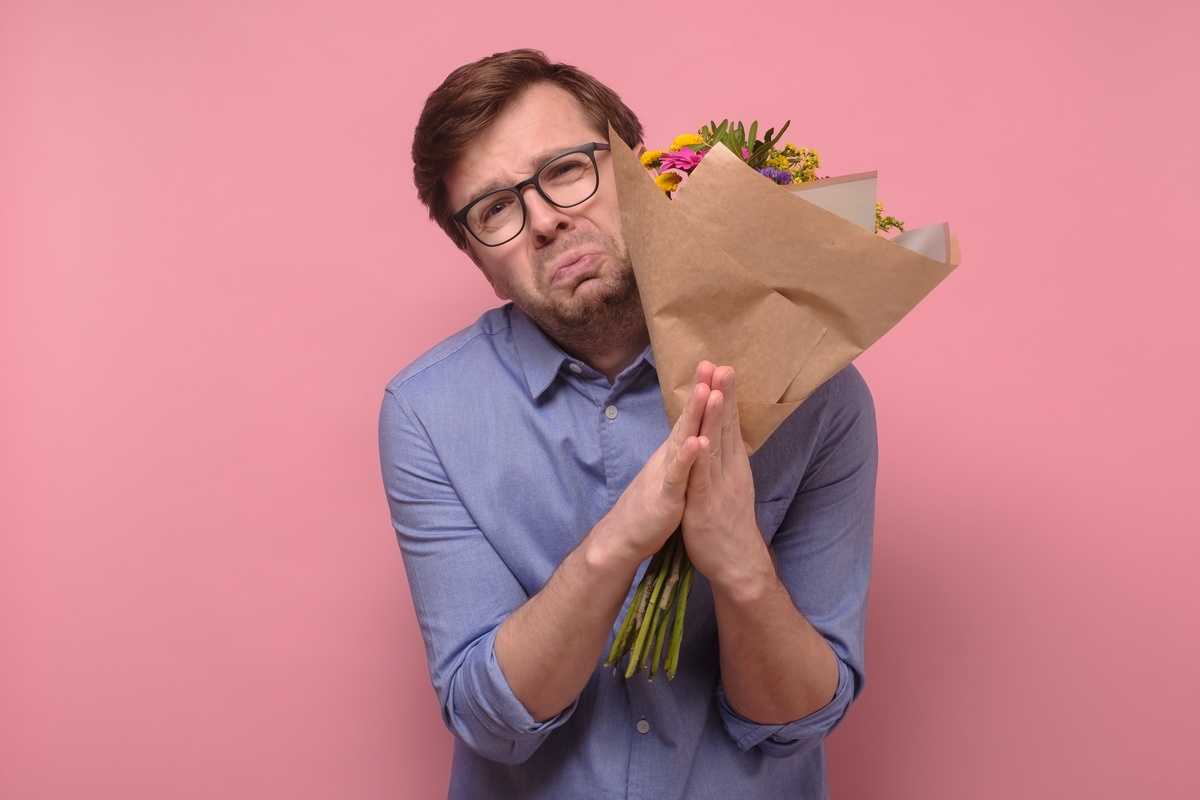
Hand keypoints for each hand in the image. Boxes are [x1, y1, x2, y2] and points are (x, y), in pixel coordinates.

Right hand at [595, 364, 712, 567]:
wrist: (625, 536)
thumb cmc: (652, 505)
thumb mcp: (670, 473)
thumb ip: (680, 453)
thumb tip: (692, 434)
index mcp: (675, 452)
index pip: (691, 418)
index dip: (703, 393)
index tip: (716, 368)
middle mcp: (669, 456)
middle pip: (686, 419)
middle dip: (700, 392)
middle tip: (710, 363)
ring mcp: (666, 474)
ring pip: (682, 440)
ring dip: (694, 416)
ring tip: (706, 391)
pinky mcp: (665, 495)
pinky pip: (676, 475)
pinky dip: (686, 458)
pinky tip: (697, 442)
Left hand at [681, 365, 765, 587]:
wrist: (736, 563)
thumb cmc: (728, 524)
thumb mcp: (728, 486)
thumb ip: (724, 461)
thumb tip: (722, 439)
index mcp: (733, 465)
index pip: (729, 424)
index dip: (725, 397)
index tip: (723, 369)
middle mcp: (729, 471)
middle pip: (725, 428)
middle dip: (723, 396)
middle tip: (723, 366)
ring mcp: (718, 487)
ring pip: (716, 446)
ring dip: (714, 418)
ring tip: (713, 390)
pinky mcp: (705, 505)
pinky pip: (702, 478)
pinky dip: (700, 458)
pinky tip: (699, 438)